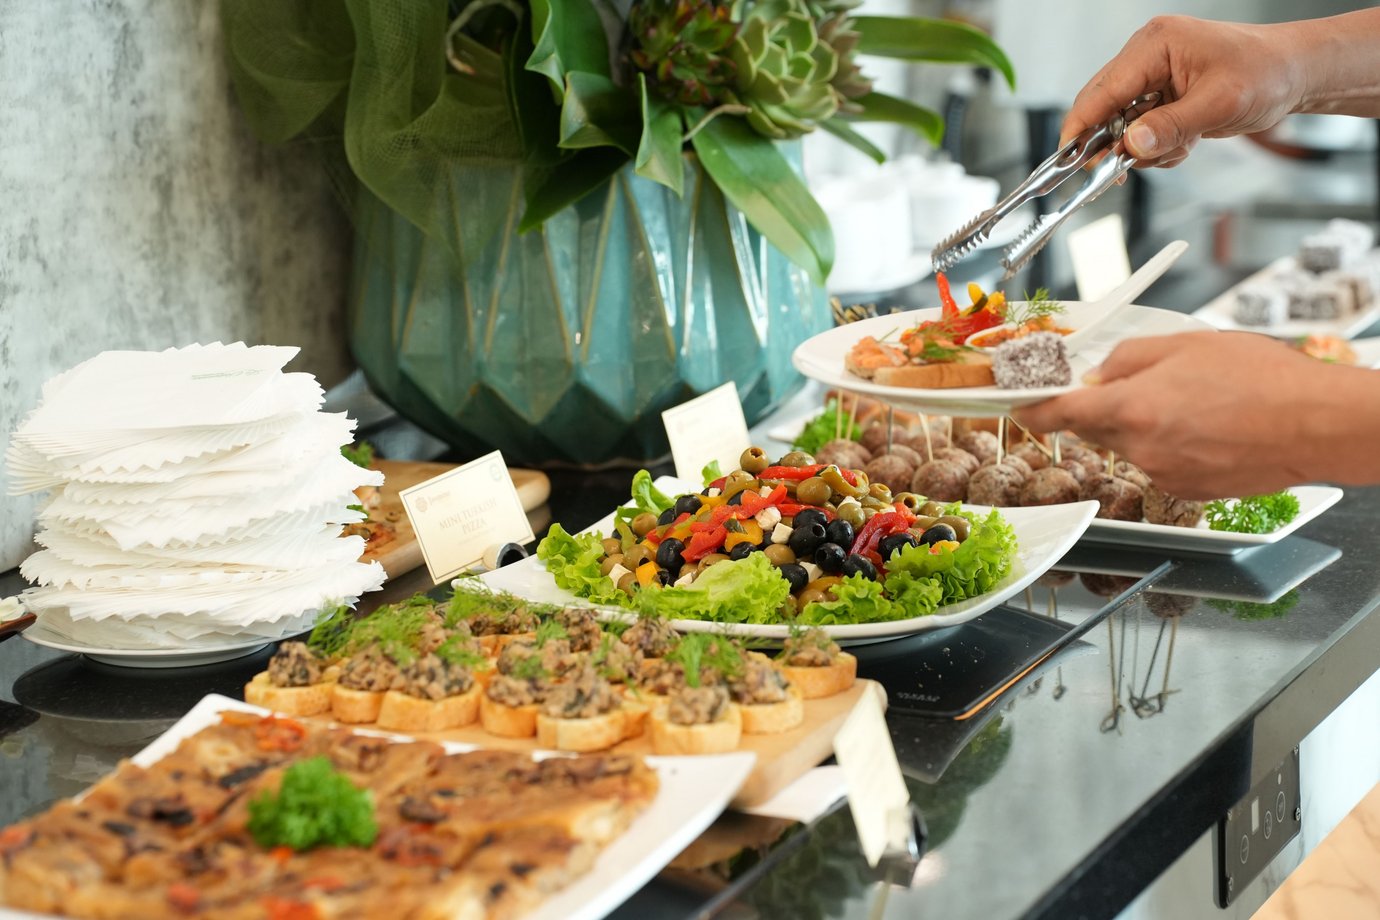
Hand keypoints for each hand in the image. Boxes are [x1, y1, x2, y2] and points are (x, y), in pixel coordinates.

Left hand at [1012, 331, 1379, 498]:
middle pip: (1096, 427)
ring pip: (1132, 445)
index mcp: (1132, 409)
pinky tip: (1209, 429)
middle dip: (1106, 406)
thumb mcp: (1185, 343)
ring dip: (1146, 425)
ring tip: (1196, 403)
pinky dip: (1172, 446)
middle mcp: (1141, 448)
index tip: (1020, 407)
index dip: (1033, 409)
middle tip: (1145, 385)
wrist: (1316, 424)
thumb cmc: (1262, 379)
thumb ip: (1129, 358)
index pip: (1059, 414)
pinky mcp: (1186, 491)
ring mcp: (1163, 474)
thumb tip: (1099, 374)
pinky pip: (1161, 463)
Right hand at [1061, 15, 1305, 167]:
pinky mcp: (1161, 96)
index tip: (1067, 158)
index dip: (1081, 127)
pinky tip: (1183, 142)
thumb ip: (1171, 125)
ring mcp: (1153, 78)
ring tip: (1178, 146)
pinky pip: (1139, 130)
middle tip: (1120, 169)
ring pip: (1120, 124)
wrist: (1294, 73)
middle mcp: (1148, 58)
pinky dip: (1155, 146)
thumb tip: (1132, 144)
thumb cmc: (1267, 72)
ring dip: (1141, 147)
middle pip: (1102, 107)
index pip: (1102, 90)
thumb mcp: (1220, 104)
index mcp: (1156, 45)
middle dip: (1112, 142)